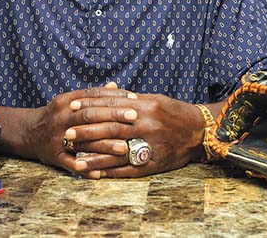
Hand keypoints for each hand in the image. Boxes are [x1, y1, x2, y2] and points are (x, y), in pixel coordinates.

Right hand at [22, 84, 137, 177]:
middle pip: (89, 115)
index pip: (92, 95)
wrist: (30, 132)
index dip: (113, 96)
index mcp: (66, 101)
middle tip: (134, 117)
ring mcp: (56, 137)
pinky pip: (69, 163)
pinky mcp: (53, 156)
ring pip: (82, 141)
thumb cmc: (59, 115)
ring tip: (124, 148)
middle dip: (112, 116)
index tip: (133, 98)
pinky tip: (100, 173)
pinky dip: (84, 168)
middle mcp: (61, 117)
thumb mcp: (71, 101)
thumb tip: (115, 85)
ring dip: (104, 146)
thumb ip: (92, 95)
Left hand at [65, 92, 205, 177]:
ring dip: (93, 153)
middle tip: (67, 132)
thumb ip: (132, 99)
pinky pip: (128, 168)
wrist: (199, 131)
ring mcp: (149, 145)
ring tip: (74, 156)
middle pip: (110, 127)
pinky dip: (110, 171)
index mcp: (144, 106)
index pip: (111, 105)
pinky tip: (95, 173)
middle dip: (87, 129)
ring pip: (116, 150)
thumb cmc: (174, 112)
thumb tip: (111, 94)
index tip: (72, 106)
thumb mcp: (155, 99)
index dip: (90, 105)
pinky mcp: (153, 162)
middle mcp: (145, 124)